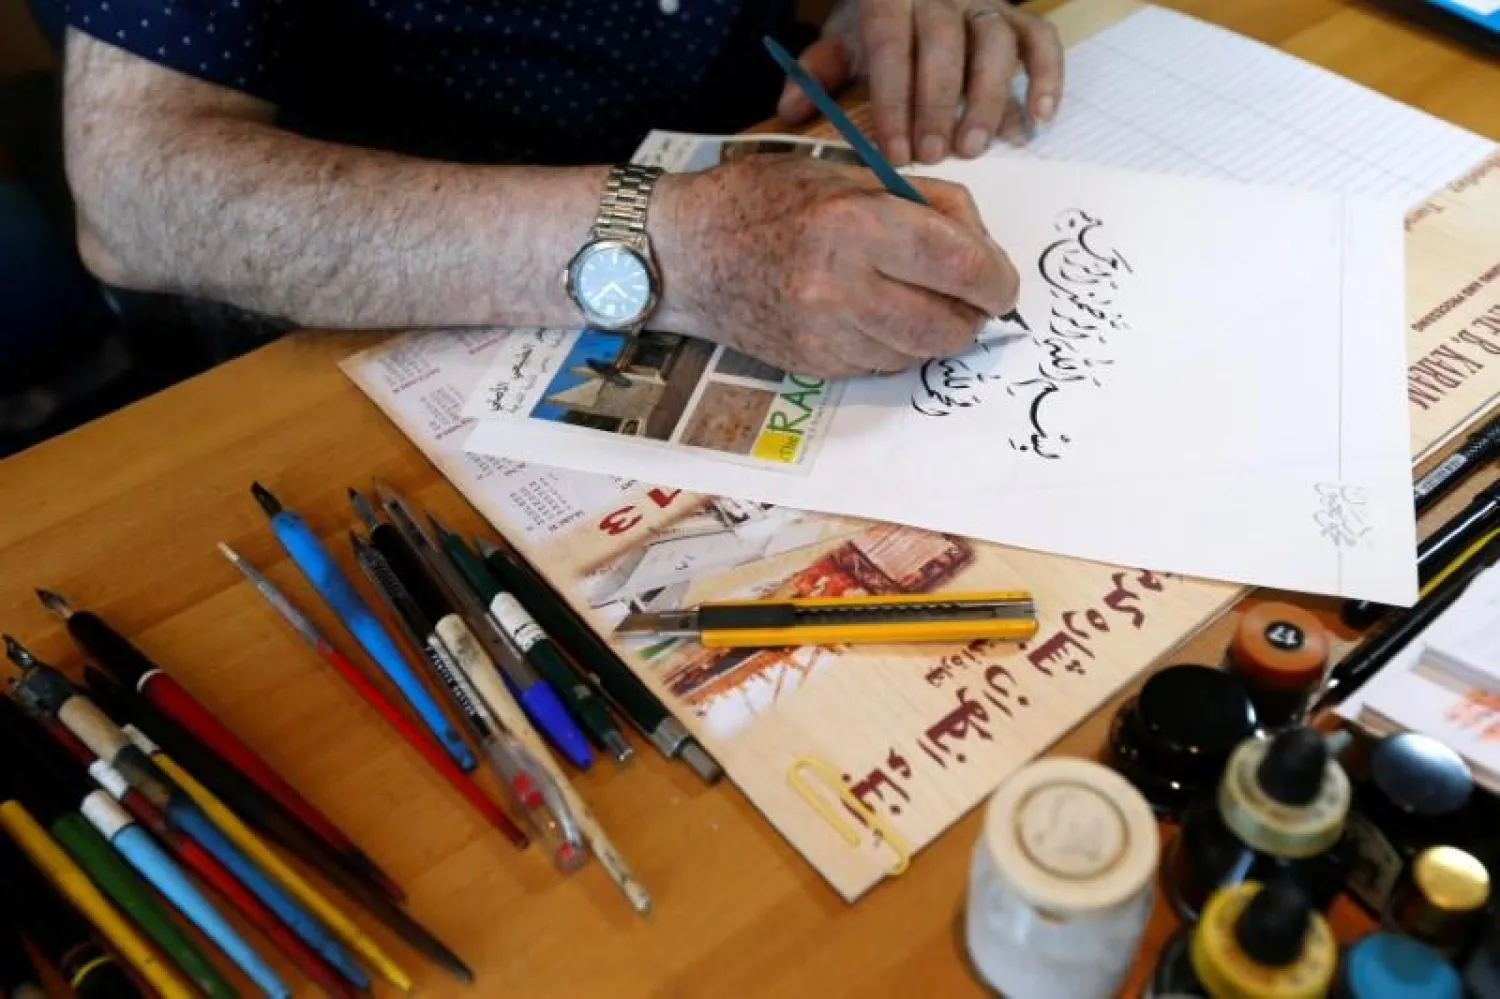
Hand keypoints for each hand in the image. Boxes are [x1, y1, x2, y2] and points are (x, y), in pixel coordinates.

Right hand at [650, 155, 1018, 378]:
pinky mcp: (811, 365)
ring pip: (918, 353)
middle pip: (948, 326)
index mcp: (855, 222)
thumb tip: (983, 248)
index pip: (960, 267)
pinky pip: (881, 365)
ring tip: (911, 297)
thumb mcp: (848, 172)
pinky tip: (870, 314)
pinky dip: (892, 344)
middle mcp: (840, 286)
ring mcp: (823, 334)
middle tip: (969, 298)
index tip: (1003, 283)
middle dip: (972, 316)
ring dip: (932, 331)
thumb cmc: (765, 198)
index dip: (998, 281)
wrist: (684, 251)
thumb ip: (924, 202)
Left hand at [777, 0, 1064, 164]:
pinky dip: (1047, 79)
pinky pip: (1042, 41)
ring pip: (996, 42)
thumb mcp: (842, 42)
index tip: (894, 151)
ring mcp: (985, 3)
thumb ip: (817, 73)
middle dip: (937, 104)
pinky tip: (1037, 122)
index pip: (891, 45)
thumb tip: (789, 112)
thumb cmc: (877, 30)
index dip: (893, 100)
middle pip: (945, 44)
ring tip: (972, 147)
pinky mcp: (1018, 17)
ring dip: (987, 98)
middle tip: (932, 155)